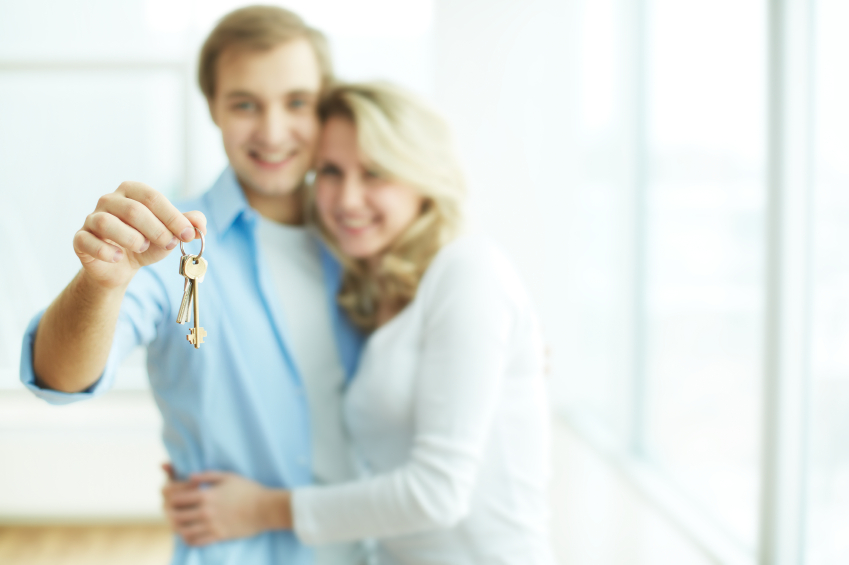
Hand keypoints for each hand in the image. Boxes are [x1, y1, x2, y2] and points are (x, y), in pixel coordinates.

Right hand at [73, 182, 206, 289]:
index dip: (172, 216)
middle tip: (168, 243)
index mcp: (132, 192)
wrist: (120, 266)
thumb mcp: (170, 234)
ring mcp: (92, 218)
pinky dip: (105, 251)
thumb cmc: (146, 243)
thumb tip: (200, 223)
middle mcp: (109, 200)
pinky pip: (87, 241)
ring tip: (142, 247)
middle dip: (156, 229)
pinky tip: (118, 258)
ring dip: (131, 238)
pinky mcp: (80, 238)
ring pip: (107, 222)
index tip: (187, 234)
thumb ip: (186, 226)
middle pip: (132, 209)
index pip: (153, 197)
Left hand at [161, 464, 292, 546]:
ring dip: (176, 527)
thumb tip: (189, 477)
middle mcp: (206, 511)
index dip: (168, 496)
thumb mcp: (228, 476)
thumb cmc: (248, 490)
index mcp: (206, 494)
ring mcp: (211, 525)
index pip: (176, 497)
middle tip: (169, 510)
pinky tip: (188, 534)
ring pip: (183, 530)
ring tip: (177, 523)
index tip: (167, 495)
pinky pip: (195, 541)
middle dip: (169, 512)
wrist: (265, 509)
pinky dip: (187, 538)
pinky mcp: (218, 536)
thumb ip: (207, 475)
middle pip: (176, 515)